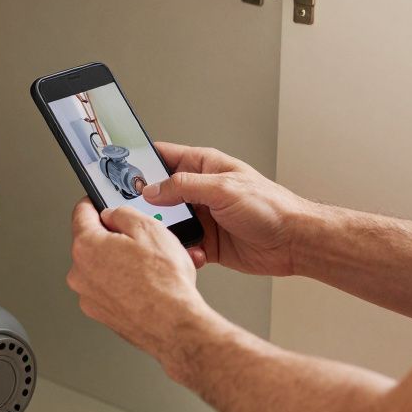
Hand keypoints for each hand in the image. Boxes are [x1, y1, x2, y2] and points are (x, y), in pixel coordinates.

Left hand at [67, 198, 213, 369]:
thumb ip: (123, 214)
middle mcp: (80, 273)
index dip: (93, 203)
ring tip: (148, 268)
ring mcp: (88, 296)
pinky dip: (121, 284)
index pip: (81, 213)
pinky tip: (145, 285)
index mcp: (86, 246)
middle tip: (139, 241)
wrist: (174, 325)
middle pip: (91, 242)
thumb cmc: (165, 283)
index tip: (99, 203)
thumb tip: (113, 215)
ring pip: (101, 267)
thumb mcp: (149, 228)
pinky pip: (108, 289)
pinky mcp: (100, 313)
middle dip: (113, 238)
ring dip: (119, 263)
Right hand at [146, 143, 310, 277]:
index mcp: (204, 166)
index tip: (118, 170)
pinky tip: (195, 254)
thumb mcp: (222, 189)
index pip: (163, 156)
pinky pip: (183, 246)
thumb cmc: (270, 207)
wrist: (293, 241)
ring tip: (168, 238)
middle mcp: (200, 190)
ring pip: (168, 223)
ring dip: (166, 232)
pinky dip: (184, 252)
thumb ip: (184, 187)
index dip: (140, 161)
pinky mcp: (207, 242)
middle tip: (136, 214)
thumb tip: (152, 189)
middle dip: (146, 205)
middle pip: (159, 193)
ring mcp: (202, 216)